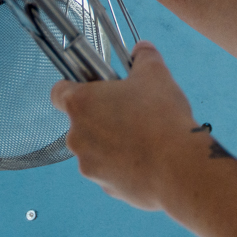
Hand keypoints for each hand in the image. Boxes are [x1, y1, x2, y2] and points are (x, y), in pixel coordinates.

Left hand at [53, 44, 200, 212]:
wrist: (178, 168)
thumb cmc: (161, 118)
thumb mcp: (156, 74)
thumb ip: (144, 57)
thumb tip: (141, 50)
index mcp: (81, 104)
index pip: (58, 92)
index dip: (75, 87)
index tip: (95, 88)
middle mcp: (77, 136)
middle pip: (81, 122)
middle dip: (103, 117)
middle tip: (132, 113)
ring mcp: (88, 164)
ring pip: (96, 148)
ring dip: (112, 143)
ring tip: (144, 139)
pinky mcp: (104, 186)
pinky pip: (109, 171)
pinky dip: (123, 166)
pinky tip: (147, 160)